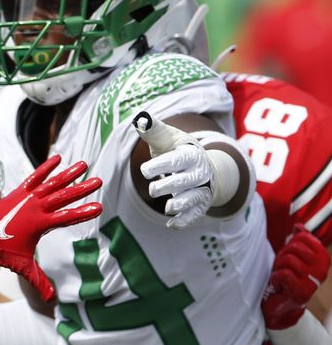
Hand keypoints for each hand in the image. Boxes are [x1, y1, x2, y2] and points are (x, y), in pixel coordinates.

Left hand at [0, 154, 102, 300]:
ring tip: (83, 164)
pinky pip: (34, 177)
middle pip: (63, 196)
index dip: (83, 213)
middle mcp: (35, 207)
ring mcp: (27, 197)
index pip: (66, 217)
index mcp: (39, 223)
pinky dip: (45, 168)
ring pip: (51, 183)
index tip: (99, 208)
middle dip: (81, 189)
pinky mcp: (18, 192)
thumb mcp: (20, 266)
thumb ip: (37, 280)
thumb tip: (51, 299)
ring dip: (67, 174)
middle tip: (99, 180)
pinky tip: (57, 158)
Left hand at [133, 112, 213, 228]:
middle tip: (153, 189)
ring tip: (167, 207)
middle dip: (170, 186)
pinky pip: (193, 216)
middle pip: (186, 181)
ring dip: (181, 205)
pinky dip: (184, 221)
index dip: (161, 165)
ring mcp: (201, 190)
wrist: (204, 165)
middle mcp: (199, 172)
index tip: (144, 171)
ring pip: (193, 199)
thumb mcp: (167, 138)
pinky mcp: (199, 205)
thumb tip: (140, 119)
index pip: (177, 160)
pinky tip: (170, 225)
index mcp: (190, 154)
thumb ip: (152, 130)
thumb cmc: (178, 149)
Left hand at [262, 225, 330, 329]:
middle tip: (282, 267)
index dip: (290, 244)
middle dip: (283, 255)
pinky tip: (278, 284)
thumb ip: (297, 241)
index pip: (304, 237)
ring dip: (278, 267)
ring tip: (280, 275)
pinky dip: (276, 277)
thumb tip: (298, 226)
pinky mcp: (303, 292)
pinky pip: (284, 274)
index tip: (289, 255)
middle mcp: (323, 269)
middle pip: (295, 247)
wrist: (282, 304)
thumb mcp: (292, 255)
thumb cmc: (287, 277)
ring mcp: (314, 281)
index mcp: (323, 258)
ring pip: (289, 260)